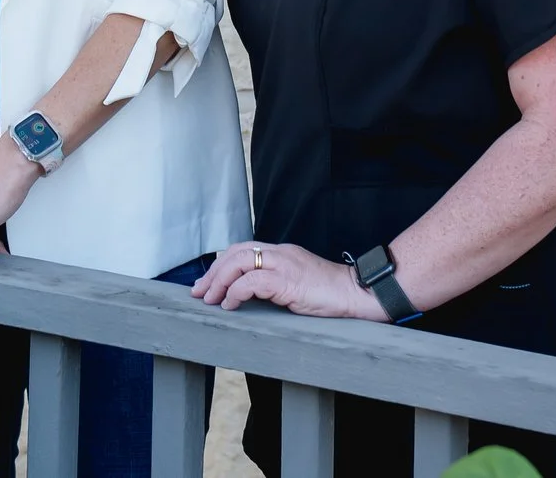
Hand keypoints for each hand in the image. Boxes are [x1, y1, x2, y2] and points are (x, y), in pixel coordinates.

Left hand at [192, 241, 388, 321]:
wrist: (356, 293)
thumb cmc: (329, 293)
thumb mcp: (296, 283)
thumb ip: (274, 283)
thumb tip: (246, 295)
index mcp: (280, 252)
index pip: (242, 250)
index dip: (220, 265)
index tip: (207, 283)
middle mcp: (279, 253)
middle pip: (235, 253)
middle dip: (213, 272)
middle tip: (199, 292)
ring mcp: (284, 264)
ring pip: (239, 262)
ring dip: (219, 281)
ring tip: (209, 299)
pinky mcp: (289, 280)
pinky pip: (253, 281)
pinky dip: (236, 292)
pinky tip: (230, 304)